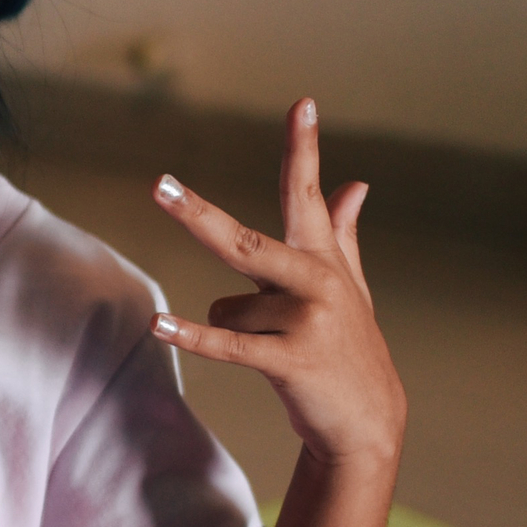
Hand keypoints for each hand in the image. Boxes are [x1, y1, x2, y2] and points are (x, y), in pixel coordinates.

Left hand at [148, 100, 406, 469]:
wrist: (368, 422)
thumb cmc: (347, 348)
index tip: (301, 104)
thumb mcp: (350, 289)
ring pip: (227, 310)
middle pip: (242, 240)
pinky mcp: (291, 360)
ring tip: (276, 351)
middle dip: (196, 214)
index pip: (305, 194)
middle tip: (158, 184)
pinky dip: (190, 335)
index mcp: (323, 259)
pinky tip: (157, 324)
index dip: (302, 149)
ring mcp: (307, 320)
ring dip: (236, 333)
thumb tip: (355, 184)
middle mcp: (317, 282)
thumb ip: (343, 235)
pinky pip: (226, 343)